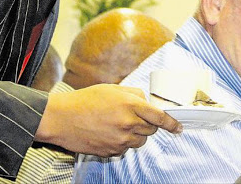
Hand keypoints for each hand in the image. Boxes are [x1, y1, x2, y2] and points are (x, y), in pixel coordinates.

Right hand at [34, 84, 181, 156]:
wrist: (62, 119)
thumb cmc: (84, 100)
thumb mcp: (111, 89)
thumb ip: (133, 93)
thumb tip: (147, 101)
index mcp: (129, 104)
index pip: (159, 116)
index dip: (172, 123)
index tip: (178, 127)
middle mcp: (127, 123)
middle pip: (151, 129)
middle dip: (147, 123)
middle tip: (131, 116)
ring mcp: (120, 140)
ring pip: (140, 140)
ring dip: (135, 133)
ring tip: (116, 123)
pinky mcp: (112, 151)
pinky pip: (126, 148)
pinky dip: (122, 141)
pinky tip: (108, 132)